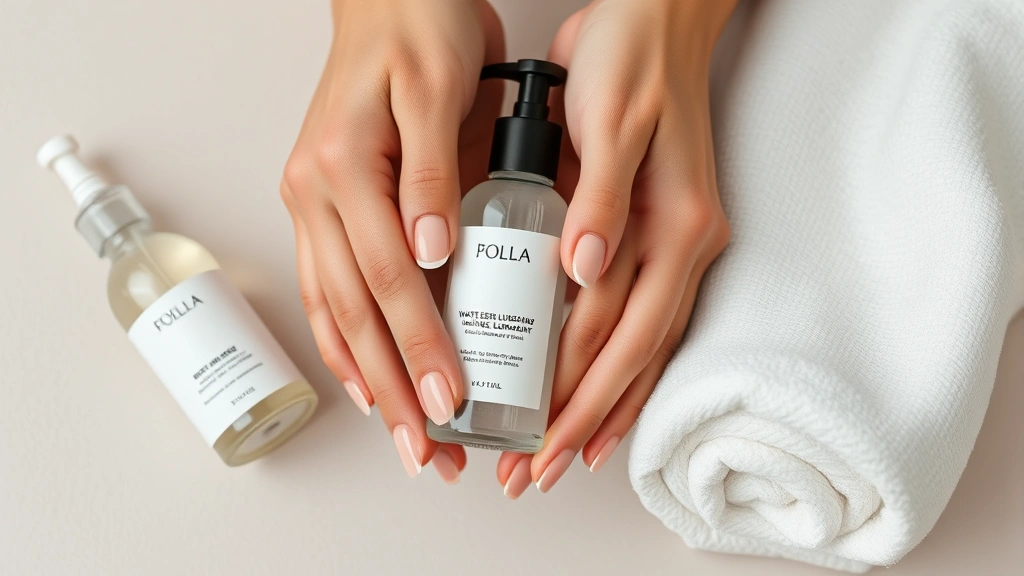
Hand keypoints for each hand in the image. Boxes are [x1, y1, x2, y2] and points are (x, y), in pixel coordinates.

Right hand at [280, 0, 504, 480]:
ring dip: (368, 381)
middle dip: (395, 389)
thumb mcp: (437, 89)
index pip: (390, 280)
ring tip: (400, 434)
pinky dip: (344, 340)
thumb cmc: (420, 28)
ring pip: (335, 312)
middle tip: (426, 449)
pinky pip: (327, 287)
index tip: (450, 400)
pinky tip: (365, 378)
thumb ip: (432, 175)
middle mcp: (316, 194)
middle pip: (357, 314)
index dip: (421, 346)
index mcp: (344, 169)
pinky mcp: (323, 206)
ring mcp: (312, 203)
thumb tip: (432, 254)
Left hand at [498, 0, 734, 496]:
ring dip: (603, 408)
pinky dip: (621, 366)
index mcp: (674, 226)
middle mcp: (684, 246)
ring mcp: (679, 245)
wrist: (657, 17)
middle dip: (584, 422)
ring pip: (642, 348)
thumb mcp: (613, 120)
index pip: (617, 332)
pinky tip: (596, 393)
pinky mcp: (664, 237)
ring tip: (565, 456)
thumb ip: (601, 200)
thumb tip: (586, 273)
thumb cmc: (630, 60)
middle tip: (538, 472)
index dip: (578, 392)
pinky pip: (645, 319)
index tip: (540, 439)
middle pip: (632, 358)